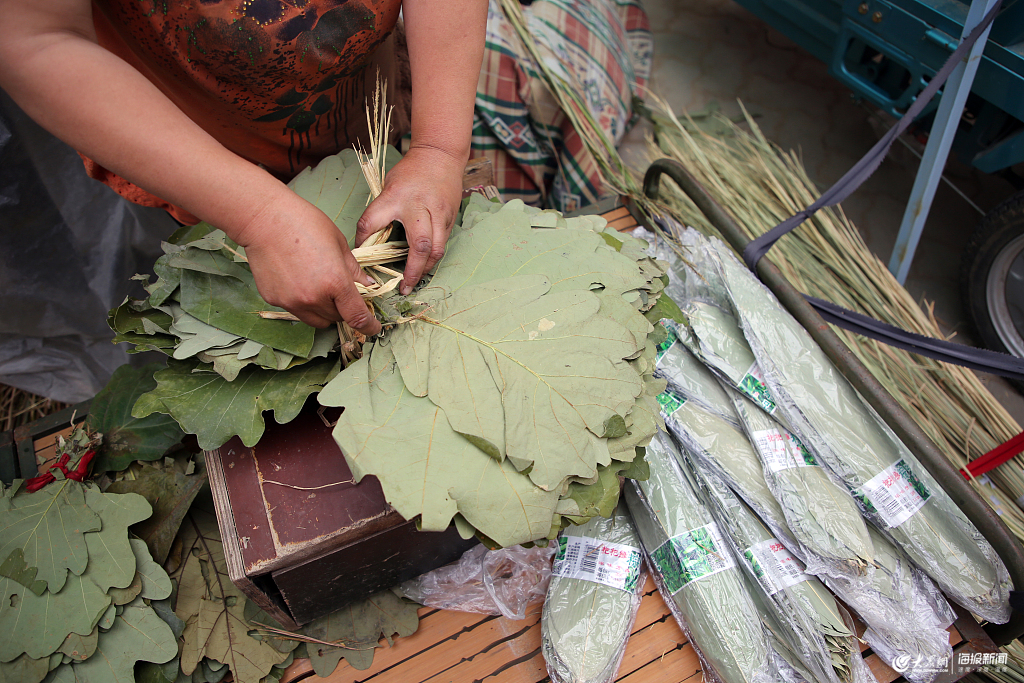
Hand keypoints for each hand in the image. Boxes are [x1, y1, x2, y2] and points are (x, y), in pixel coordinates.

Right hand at [236, 191, 381, 335]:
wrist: (264, 219)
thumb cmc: (303, 223)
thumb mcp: (338, 242)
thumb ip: (353, 269)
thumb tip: (366, 285)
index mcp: (335, 282)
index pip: (357, 316)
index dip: (368, 326)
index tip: (372, 327)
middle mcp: (314, 298)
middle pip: (337, 318)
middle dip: (343, 308)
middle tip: (339, 290)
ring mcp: (292, 301)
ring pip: (317, 319)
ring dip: (324, 310)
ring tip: (318, 285)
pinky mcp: (275, 300)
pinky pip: (296, 310)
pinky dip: (302, 302)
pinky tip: (297, 279)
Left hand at [355, 145, 464, 294]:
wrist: (440, 155)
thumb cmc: (409, 173)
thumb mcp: (388, 188)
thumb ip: (379, 213)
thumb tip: (367, 241)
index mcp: (396, 197)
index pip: (372, 221)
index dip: (363, 240)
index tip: (359, 254)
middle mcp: (420, 207)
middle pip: (419, 246)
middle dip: (412, 271)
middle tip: (403, 288)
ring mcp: (439, 214)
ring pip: (436, 250)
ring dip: (426, 269)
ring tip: (414, 282)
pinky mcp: (450, 218)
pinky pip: (443, 244)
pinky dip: (433, 258)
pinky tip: (425, 267)